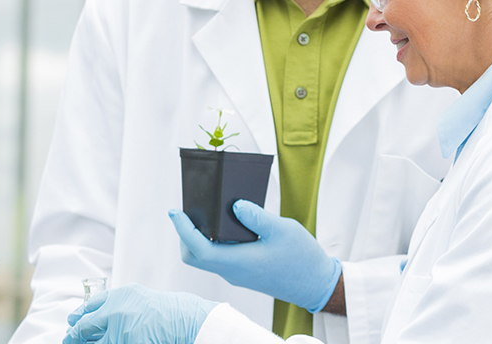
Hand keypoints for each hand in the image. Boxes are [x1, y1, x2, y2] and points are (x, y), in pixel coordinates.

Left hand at [65, 284, 218, 343]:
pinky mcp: (125, 343)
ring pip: (92, 341)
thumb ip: (120, 304)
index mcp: (119, 296)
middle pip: (84, 326)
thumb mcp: (139, 298)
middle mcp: (115, 312)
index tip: (72, 321)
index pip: (89, 307)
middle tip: (68, 338)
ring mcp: (119, 331)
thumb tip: (100, 316)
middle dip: (74, 334)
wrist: (186, 319)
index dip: (78, 316)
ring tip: (74, 343)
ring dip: (82, 343)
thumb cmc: (169, 310)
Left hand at [169, 200, 341, 312]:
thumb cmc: (302, 259)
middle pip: (195, 256)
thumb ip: (257, 216)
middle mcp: (232, 271)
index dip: (183, 230)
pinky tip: (227, 223)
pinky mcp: (244, 271)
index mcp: (238, 262)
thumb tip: (235, 205)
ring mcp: (237, 273)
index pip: (198, 249)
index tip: (175, 212)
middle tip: (188, 210)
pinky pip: (221, 256)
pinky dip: (215, 240)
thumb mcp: (282, 230)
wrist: (316, 285)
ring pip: (207, 256)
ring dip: (200, 237)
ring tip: (206, 212)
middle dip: (186, 234)